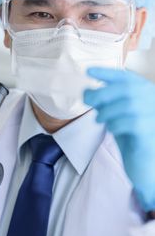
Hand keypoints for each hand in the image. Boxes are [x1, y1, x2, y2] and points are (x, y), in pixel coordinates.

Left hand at [83, 67, 154, 211]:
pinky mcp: (151, 133)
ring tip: (100, 119)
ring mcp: (154, 116)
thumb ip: (105, 103)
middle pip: (126, 88)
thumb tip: (87, 92)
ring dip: (107, 111)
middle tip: (87, 100)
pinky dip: (115, 124)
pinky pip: (131, 122)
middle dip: (102, 92)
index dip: (107, 72)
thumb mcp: (115, 116)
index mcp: (146, 93)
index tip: (88, 70)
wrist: (144, 165)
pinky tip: (112, 129)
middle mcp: (153, 101)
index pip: (126, 77)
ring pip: (128, 105)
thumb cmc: (130, 138)